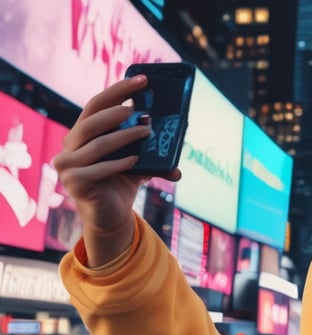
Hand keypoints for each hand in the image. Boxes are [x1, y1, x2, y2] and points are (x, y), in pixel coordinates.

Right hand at [53, 75, 180, 265]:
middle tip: (142, 111)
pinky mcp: (75, 183)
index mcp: (82, 132)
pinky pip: (99, 169)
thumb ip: (154, 156)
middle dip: (117, 112)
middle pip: (91, 120)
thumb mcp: (139, 164)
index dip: (118, 90)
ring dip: (124, 137)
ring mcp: (68, 164)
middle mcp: (70, 145)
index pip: (96, 104)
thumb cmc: (121, 182)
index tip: (143, 80)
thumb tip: (180, 159)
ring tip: (146, 133)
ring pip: (97, 144)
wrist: (109, 215)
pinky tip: (135, 161)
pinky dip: (119, 164)